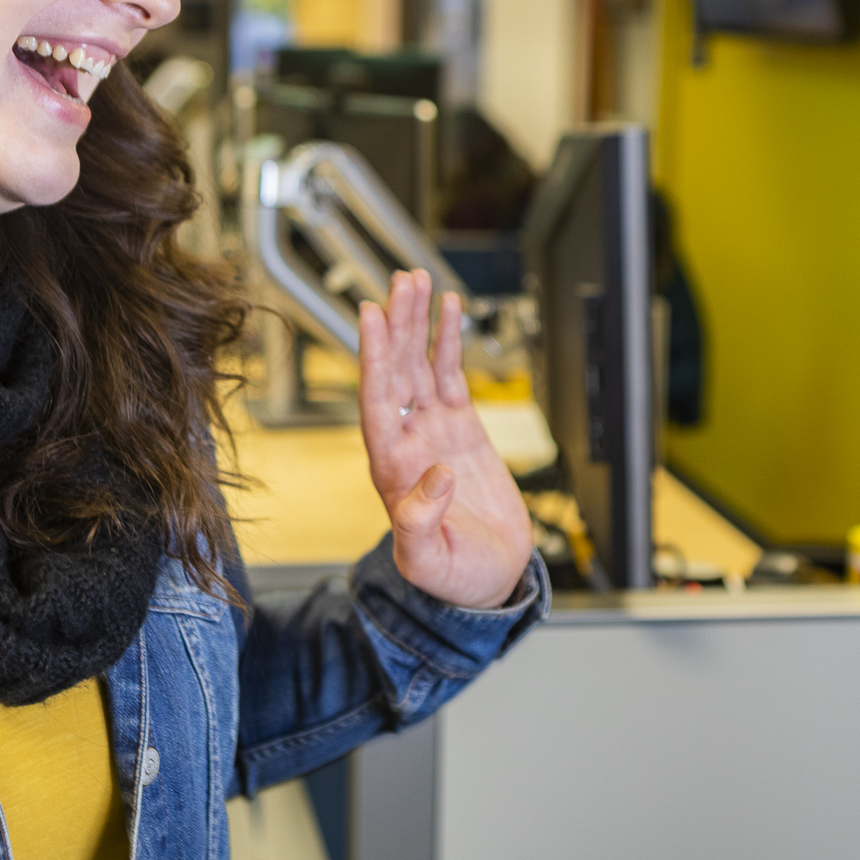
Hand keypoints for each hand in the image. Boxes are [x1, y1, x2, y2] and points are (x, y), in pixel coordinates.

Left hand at [358, 269, 533, 609]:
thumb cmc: (454, 577)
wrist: (488, 580)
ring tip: (417, 279)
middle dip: (398, 324)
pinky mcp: (461, 428)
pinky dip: (448, 341)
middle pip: (396, 370)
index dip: (374, 357)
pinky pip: (451, 374)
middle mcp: (405, 440)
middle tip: (400, 281)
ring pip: (420, 364)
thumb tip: (435, 475)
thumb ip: (419, 522)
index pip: (376, 400)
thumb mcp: (430, 561)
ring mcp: (432, 430)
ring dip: (417, 323)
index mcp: (391, 468)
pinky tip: (449, 310)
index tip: (371, 317)